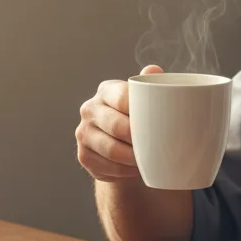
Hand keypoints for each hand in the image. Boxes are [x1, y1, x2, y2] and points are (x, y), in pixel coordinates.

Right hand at [75, 64, 162, 182]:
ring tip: (149, 159)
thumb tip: (154, 70)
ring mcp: (83, 133)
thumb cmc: (135, 116)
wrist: (118, 142)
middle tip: (158, 145)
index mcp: (106, 91)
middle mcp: (89, 109)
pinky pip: (107, 167)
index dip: (140, 109)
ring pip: (111, 150)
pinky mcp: (83, 155)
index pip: (122, 97)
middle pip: (117, 126)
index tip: (158, 120)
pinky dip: (125, 171)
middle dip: (139, 138)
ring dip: (133, 158)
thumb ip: (149, 84)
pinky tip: (136, 169)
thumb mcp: (142, 99)